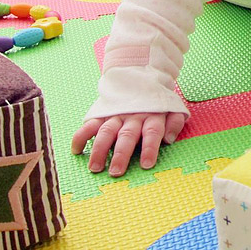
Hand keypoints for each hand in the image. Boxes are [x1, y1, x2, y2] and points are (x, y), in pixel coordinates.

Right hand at [71, 112, 185, 176]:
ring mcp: (116, 115)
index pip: (152, 133)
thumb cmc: (158, 103)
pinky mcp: (102, 114)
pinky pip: (89, 124)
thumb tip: (168, 139)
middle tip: (116, 172)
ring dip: (100, 149)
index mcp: (152, 117)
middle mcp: (133, 117)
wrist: (141, 78)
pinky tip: (76, 150)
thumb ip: (174, 123)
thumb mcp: (173, 109)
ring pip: (106, 131)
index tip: (146, 164)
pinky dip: (81, 136)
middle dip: (121, 154)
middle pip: (127, 135)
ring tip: (95, 167)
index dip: (149, 148)